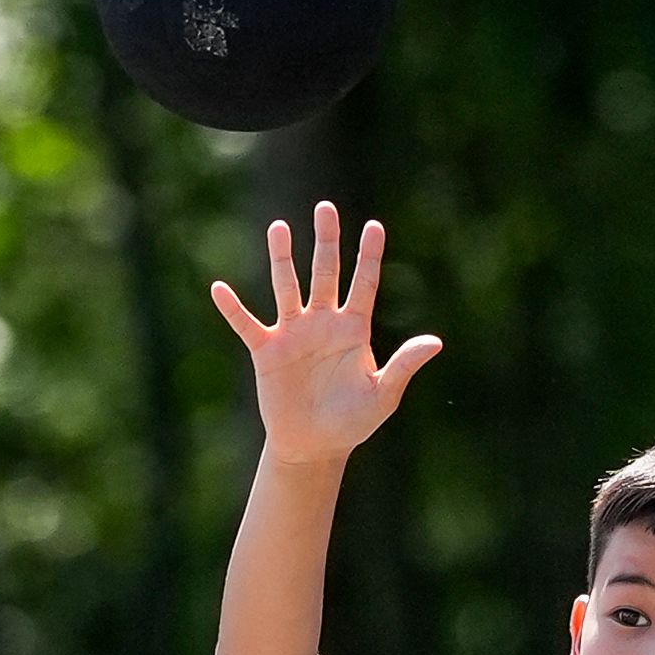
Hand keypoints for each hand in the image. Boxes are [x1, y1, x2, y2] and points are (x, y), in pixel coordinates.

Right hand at [212, 202, 439, 466]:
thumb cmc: (352, 422)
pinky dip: (233, 308)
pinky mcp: (267, 351)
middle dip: (326, 241)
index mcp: (354, 329)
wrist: (315, 447)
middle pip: (325, 272)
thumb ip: (404, 365)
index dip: (369, 256)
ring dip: (282, 258)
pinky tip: (219, 288)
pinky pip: (248, 324)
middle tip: (325, 208)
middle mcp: (323, 323)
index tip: (375, 226)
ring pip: (287, 287)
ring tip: (279, 227)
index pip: (364, 284)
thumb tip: (436, 342)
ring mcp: (293, 334)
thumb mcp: (383, 395)